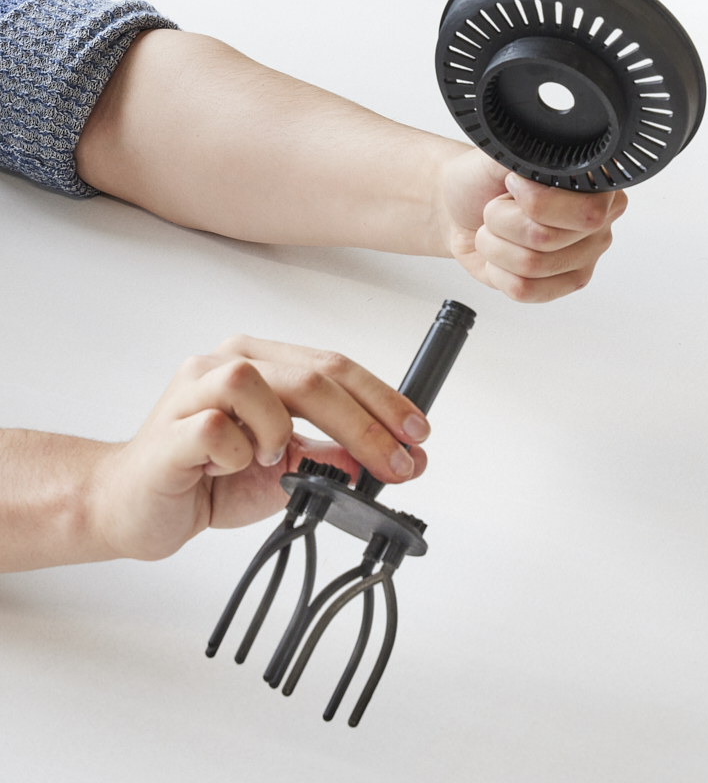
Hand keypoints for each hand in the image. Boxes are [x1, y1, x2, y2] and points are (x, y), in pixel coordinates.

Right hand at [94, 337, 429, 560]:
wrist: (129, 507)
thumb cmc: (204, 478)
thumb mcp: (282, 471)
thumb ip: (328, 458)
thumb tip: (385, 460)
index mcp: (261, 361)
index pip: (335, 366)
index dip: (382, 399)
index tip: (416, 435)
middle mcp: (227, 362)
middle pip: (312, 374)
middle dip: (364, 424)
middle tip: (393, 464)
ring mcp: (193, 388)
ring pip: (259, 384)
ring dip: (283, 432)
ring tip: (272, 461)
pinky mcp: (170, 427)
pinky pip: (217, 426)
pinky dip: (239, 452)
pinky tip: (233, 467)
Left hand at [436, 147, 625, 301]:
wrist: (462, 207)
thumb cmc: (483, 180)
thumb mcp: (503, 155)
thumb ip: (528, 157)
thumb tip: (545, 166)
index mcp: (596, 185)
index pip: (586, 210)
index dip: (536, 201)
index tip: (512, 185)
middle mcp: (598, 223)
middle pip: (547, 239)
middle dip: (502, 220)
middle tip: (497, 207)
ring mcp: (582, 258)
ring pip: (531, 266)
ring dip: (495, 244)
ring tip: (495, 229)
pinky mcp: (560, 286)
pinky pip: (525, 290)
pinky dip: (498, 270)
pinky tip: (501, 254)